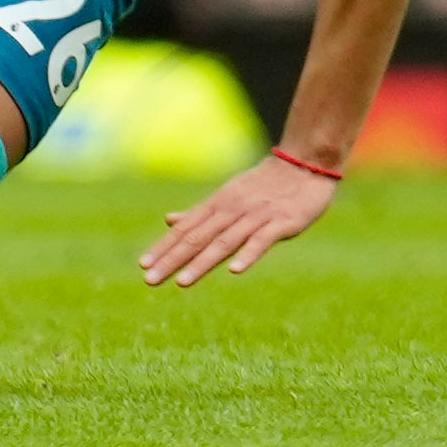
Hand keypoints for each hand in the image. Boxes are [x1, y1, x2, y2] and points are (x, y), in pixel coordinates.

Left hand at [140, 151, 335, 286]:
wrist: (303, 163)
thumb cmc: (262, 185)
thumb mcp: (226, 196)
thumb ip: (199, 213)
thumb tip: (168, 221)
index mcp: (216, 206)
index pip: (184, 230)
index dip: (163, 247)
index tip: (143, 266)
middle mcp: (230, 211)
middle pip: (196, 238)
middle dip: (172, 260)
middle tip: (150, 280)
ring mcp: (255, 216)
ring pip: (223, 242)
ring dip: (201, 263)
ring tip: (181, 282)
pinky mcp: (282, 222)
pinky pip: (261, 240)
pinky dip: (247, 254)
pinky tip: (234, 270)